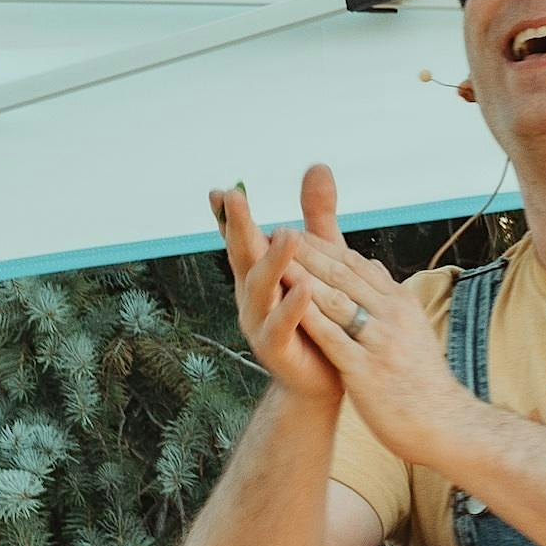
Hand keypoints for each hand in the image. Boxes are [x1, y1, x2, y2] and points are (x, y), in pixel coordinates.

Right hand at [215, 176, 341, 407]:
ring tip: (286, 235)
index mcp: (259, 274)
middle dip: (238, 226)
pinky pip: (281, 326)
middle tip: (234, 196)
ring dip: (272, 262)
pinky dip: (291, 307)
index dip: (230, 216)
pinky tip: (304, 289)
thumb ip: (316, 218)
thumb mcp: (321, 261)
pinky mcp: (276, 349)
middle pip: (243, 255)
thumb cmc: (319, 316)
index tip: (222, 190)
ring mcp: (259, 322)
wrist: (323, 379)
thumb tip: (318, 165)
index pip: (242, 238)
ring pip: (261, 288)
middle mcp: (252, 295)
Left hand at [280, 207, 461, 463]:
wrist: (445, 422)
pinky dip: (310, 318)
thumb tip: (373, 266)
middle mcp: (392, 315)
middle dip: (307, 251)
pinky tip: (287, 305)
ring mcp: (380, 341)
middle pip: (342, 274)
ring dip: (303, 277)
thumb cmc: (423, 380)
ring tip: (273, 259)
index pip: (356, 265)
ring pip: (336, 299)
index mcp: (400, 302)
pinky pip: (333, 338)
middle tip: (275, 232)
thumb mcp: (413, 329)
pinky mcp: (367, 370)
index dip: (323, 246)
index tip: (296, 232)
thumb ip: (389, 299)